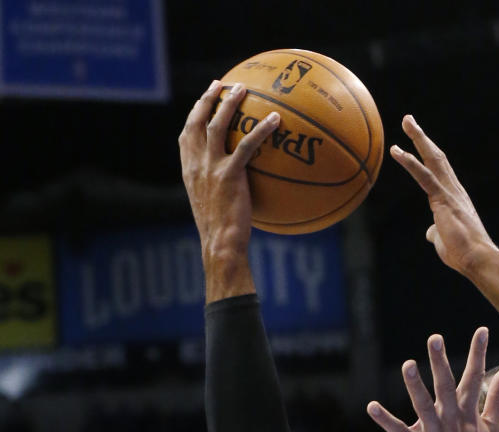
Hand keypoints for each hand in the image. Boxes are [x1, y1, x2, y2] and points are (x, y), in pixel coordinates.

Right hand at [178, 80, 278, 261]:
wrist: (219, 245)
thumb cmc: (219, 234)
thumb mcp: (210, 207)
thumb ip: (216, 189)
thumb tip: (234, 186)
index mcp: (189, 170)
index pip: (186, 135)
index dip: (194, 114)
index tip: (202, 100)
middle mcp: (196, 164)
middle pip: (198, 121)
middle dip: (208, 98)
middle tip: (221, 83)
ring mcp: (211, 167)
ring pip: (217, 124)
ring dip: (229, 103)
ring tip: (242, 89)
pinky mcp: (229, 175)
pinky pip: (246, 145)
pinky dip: (261, 129)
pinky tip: (276, 120)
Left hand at [367, 328, 498, 431]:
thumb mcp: (493, 426)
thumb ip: (497, 396)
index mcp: (468, 413)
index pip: (475, 377)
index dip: (478, 353)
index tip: (482, 330)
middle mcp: (452, 420)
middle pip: (446, 386)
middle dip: (441, 362)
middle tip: (436, 338)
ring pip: (424, 406)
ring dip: (415, 385)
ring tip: (408, 364)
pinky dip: (385, 420)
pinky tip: (371, 407)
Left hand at [390, 116, 496, 274]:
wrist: (477, 259)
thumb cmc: (462, 253)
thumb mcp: (444, 240)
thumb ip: (436, 232)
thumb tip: (430, 233)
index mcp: (453, 197)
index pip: (439, 169)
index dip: (428, 152)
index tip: (417, 139)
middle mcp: (453, 189)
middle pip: (436, 156)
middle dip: (421, 137)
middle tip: (408, 119)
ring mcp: (449, 192)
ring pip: (433, 158)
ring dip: (418, 138)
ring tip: (406, 121)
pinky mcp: (443, 200)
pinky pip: (424, 176)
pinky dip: (410, 162)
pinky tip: (398, 151)